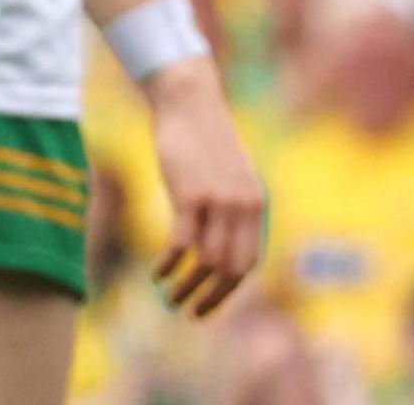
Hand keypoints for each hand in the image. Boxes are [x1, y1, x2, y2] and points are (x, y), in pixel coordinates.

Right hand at [145, 60, 264, 317]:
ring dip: (187, 286)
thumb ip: (230, 205)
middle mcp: (243, 207)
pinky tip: (157, 273)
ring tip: (169, 298)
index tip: (209, 303)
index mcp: (256, 204)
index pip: (249, 262)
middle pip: (232, 269)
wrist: (188, 101)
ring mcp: (218, 202)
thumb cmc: (201, 137)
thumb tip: (217, 238)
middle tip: (189, 312)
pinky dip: (170, 264)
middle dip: (211, 297)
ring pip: (208, 261)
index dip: (230, 289)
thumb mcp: (227, 174)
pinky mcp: (190, 195)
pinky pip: (182, 243)